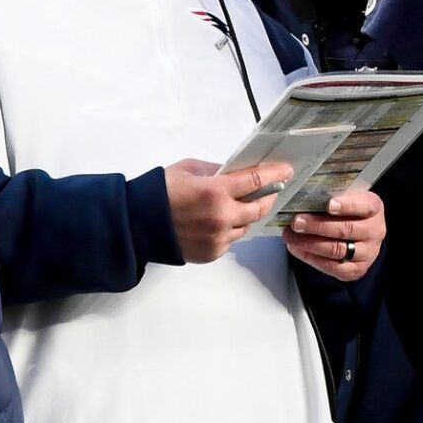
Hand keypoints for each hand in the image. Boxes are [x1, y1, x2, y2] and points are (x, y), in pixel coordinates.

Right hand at [164, 159, 293, 263]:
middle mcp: (221, 217)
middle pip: (260, 208)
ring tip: (239, 206)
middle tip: (270, 190)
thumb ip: (216, 170)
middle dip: (268, 197)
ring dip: (248, 215)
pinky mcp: (212, 253)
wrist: (137, 224)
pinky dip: (230, 230)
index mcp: (215, 191)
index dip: (275, 174)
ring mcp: (218, 238)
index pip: (256, 180)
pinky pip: (231, 240)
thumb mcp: (188, 169)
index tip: (286, 171)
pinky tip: (219, 222)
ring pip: (247, 226)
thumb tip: (237, 172)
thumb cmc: (159, 192)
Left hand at [283, 190, 385, 282]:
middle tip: (296, 221)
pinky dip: (311, 258)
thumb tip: (302, 191)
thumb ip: (331, 194)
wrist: (357, 234)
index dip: (347, 206)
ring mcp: (368, 253)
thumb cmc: (346, 211)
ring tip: (290, 235)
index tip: (328, 204)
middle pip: (347, 230)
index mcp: (374, 208)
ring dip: (310, 243)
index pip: (365, 206)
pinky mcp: (356, 270)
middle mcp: (375, 231)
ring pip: (338, 250)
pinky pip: (332, 267)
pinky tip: (296, 248)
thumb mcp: (345, 197)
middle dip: (318, 225)